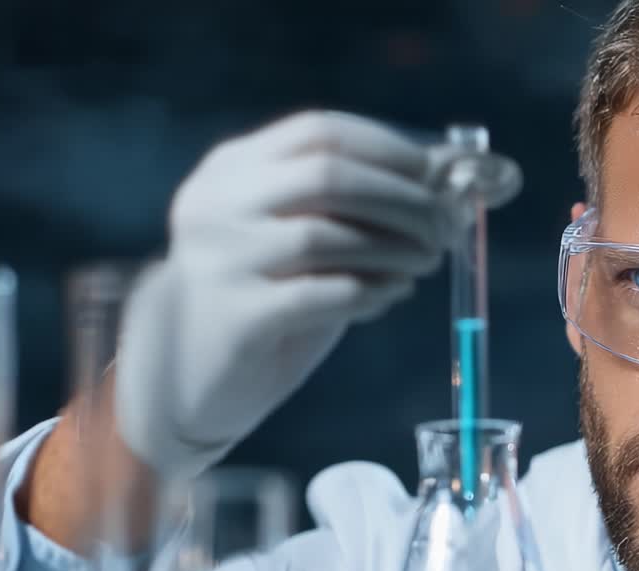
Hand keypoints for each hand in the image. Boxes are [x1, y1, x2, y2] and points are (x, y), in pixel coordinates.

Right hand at [115, 110, 521, 481]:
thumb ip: (356, 205)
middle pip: (327, 176)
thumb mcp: (301, 232)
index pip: (318, 132)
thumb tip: (449, 182)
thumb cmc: (266, 289)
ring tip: (426, 260)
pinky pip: (322, 295)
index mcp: (233, 168)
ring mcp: (220, 261)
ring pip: (325, 236)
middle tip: (444, 227)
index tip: (436, 175)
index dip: (388, 149)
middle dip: (401, 199)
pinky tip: (394, 292)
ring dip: (394, 247)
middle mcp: (217, 204)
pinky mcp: (236, 318)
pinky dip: (371, 290)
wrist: (190, 370)